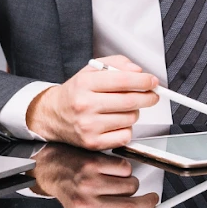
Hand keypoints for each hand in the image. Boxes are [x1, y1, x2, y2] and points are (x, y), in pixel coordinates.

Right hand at [26, 55, 159, 149]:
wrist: (53, 116)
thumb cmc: (76, 93)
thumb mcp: (91, 70)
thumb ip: (116, 64)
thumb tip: (139, 72)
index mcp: (85, 84)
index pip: (122, 80)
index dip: (143, 81)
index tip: (152, 82)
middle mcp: (85, 105)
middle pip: (129, 101)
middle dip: (148, 97)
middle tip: (152, 94)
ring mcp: (89, 126)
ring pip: (130, 118)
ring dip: (134, 112)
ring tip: (123, 108)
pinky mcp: (93, 143)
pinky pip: (125, 136)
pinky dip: (127, 128)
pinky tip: (117, 122)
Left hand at [30, 144, 158, 207]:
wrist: (54, 168)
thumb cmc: (72, 192)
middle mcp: (87, 204)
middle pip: (131, 207)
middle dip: (148, 203)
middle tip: (151, 199)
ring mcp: (90, 183)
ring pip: (131, 186)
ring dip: (133, 185)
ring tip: (120, 183)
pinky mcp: (94, 164)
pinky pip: (125, 168)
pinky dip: (124, 169)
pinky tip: (113, 171)